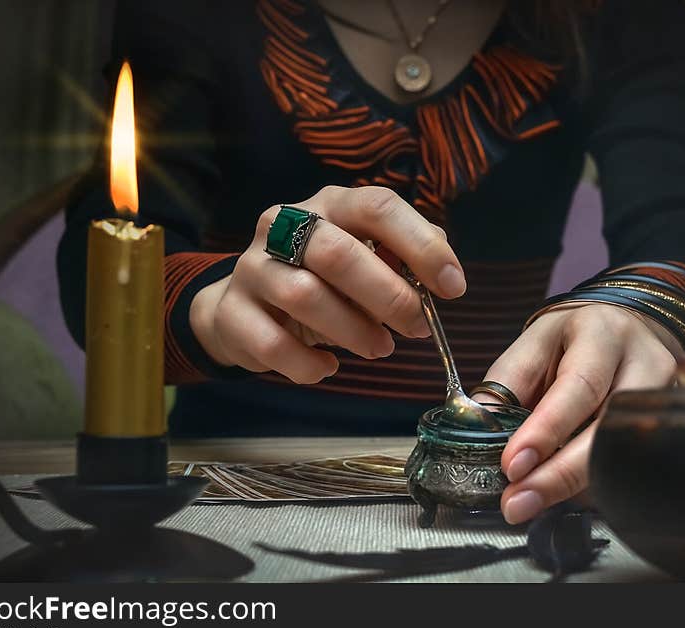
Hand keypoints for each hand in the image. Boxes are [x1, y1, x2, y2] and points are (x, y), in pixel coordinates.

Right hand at [189, 186, 465, 382]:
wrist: (244, 307)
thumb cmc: (323, 280)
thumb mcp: (366, 258)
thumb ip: (404, 258)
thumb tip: (446, 271)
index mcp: (330, 205)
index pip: (377, 207)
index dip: (421, 246)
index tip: (453, 287)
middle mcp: (284, 225)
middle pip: (337, 253)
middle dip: (388, 296)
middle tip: (416, 327)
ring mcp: (252, 266)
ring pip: (305, 297)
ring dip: (354, 331)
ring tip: (380, 348)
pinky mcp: (230, 311)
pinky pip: (273, 344)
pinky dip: (309, 364)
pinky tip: (328, 366)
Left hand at [472, 303, 681, 523]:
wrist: (618, 328)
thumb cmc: (569, 340)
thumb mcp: (530, 349)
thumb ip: (504, 390)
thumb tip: (478, 437)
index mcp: (603, 334)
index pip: (580, 386)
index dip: (546, 430)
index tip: (512, 466)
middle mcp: (645, 363)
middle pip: (609, 429)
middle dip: (559, 474)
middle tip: (518, 502)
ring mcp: (667, 397)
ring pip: (624, 455)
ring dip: (574, 487)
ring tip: (532, 501)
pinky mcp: (669, 426)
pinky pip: (632, 466)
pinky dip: (593, 486)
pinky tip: (562, 493)